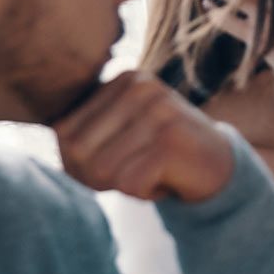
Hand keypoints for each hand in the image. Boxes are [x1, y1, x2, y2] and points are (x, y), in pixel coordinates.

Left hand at [54, 71, 234, 202]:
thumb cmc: (163, 154)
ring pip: (102, 170)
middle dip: (97, 178)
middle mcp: (140, 88)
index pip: (63, 131)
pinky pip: (130, 184)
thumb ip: (87, 129)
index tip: (114, 165)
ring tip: (151, 174)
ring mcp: (159, 112)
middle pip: (78, 152)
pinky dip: (146, 194)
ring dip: (124, 186)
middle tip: (130, 177)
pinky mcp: (172, 142)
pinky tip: (167, 181)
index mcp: (124, 79)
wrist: (222, 168)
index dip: (78, 163)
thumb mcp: (125, 129)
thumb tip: (50, 138)